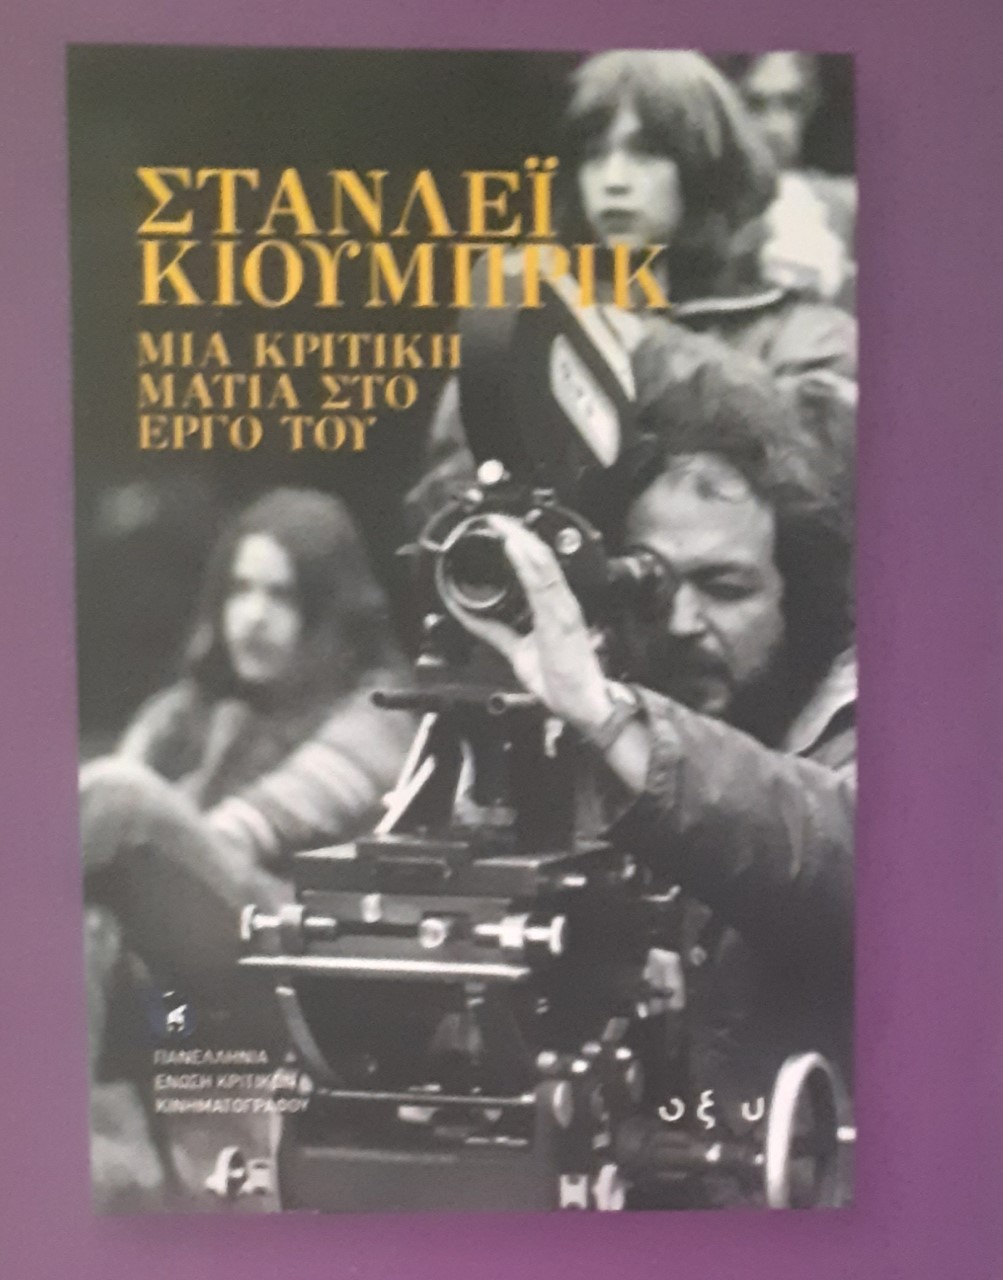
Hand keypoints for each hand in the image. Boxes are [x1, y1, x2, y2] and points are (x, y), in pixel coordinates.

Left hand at [442, 514, 614, 734]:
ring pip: (541, 562)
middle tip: (493, 517)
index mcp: (553, 606)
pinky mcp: (561, 618)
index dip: (518, 543)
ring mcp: (562, 607)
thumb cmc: (562, 681)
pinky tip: (513, 545)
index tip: (498, 528)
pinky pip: (543, 582)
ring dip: (519, 539)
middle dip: (515, 533)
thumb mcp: (519, 652)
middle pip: (538, 556)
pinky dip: (527, 561)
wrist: (584, 704)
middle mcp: (560, 602)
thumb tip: (470, 617)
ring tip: (500, 523)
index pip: (536, 566)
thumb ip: (497, 633)